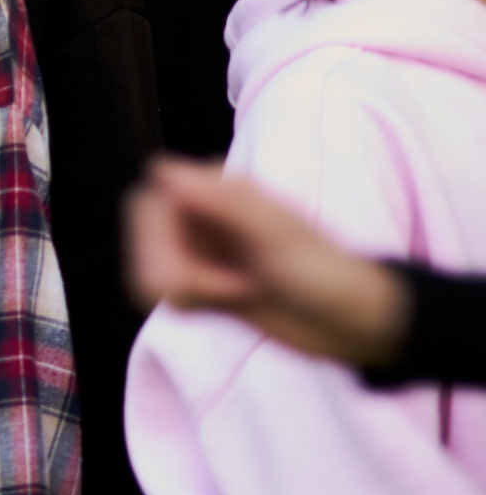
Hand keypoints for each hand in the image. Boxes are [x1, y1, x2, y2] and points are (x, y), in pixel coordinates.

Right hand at [125, 156, 410, 365]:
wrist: (352, 325)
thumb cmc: (326, 274)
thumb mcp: (278, 237)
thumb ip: (223, 201)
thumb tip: (160, 170)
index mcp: (217, 187)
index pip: (149, 203)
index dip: (160, 241)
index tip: (205, 266)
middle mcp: (200, 209)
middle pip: (141, 235)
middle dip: (169, 271)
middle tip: (225, 292)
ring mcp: (197, 244)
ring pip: (145, 264)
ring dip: (181, 291)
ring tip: (234, 295)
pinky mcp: (198, 276)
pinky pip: (156, 288)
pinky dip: (184, 303)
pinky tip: (225, 303)